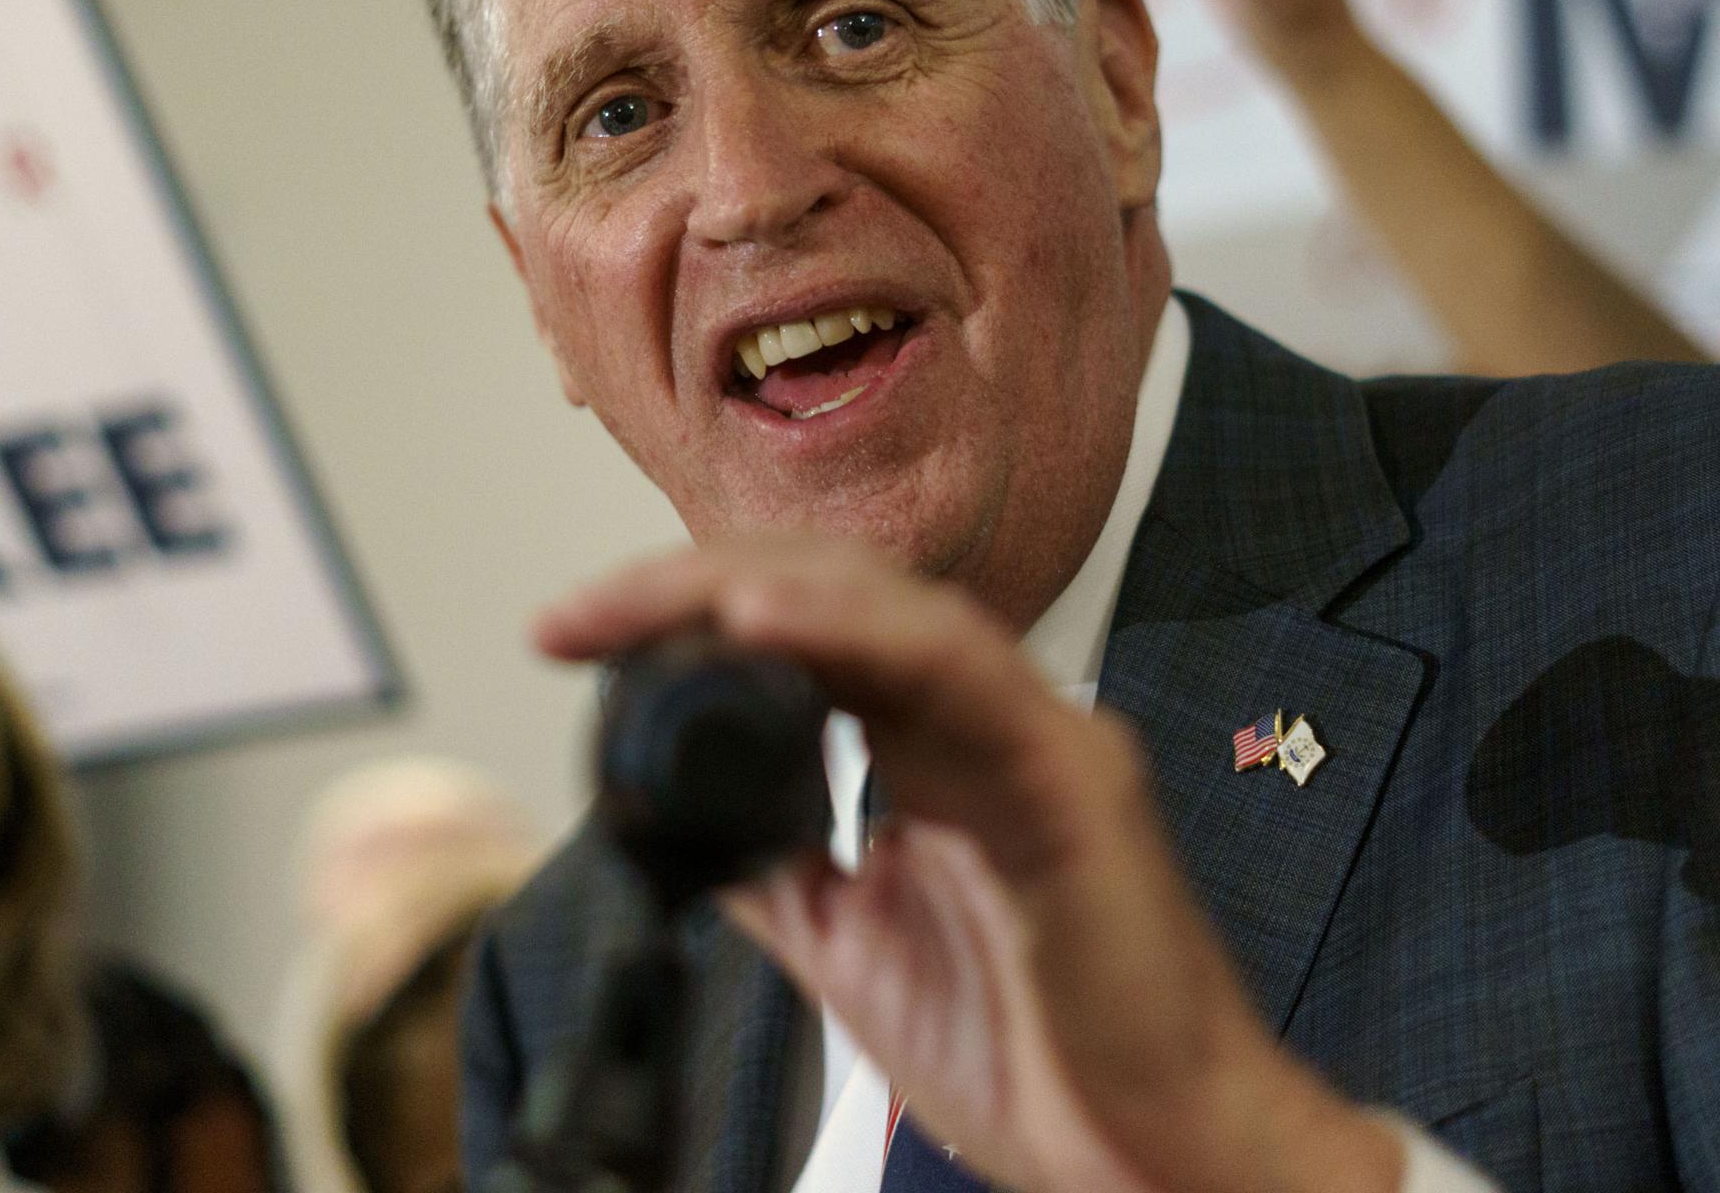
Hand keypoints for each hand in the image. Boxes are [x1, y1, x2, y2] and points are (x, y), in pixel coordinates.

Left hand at [536, 539, 1399, 1192]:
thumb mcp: (853, 944)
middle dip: (688, 584)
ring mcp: (1036, 733)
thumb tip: (666, 818)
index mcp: (932, 747)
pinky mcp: (1074, 776)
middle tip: (575, 613)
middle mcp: (984, 718)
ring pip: (891, 604)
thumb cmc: (1041, 1052)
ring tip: (646, 602)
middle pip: (831, 592)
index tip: (568, 634)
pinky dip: (854, 635)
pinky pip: (958, 671)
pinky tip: (759, 624)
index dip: (680, 611)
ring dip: (754, 590)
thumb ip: (775, 864)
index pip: (798, 629)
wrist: (1151, 1151)